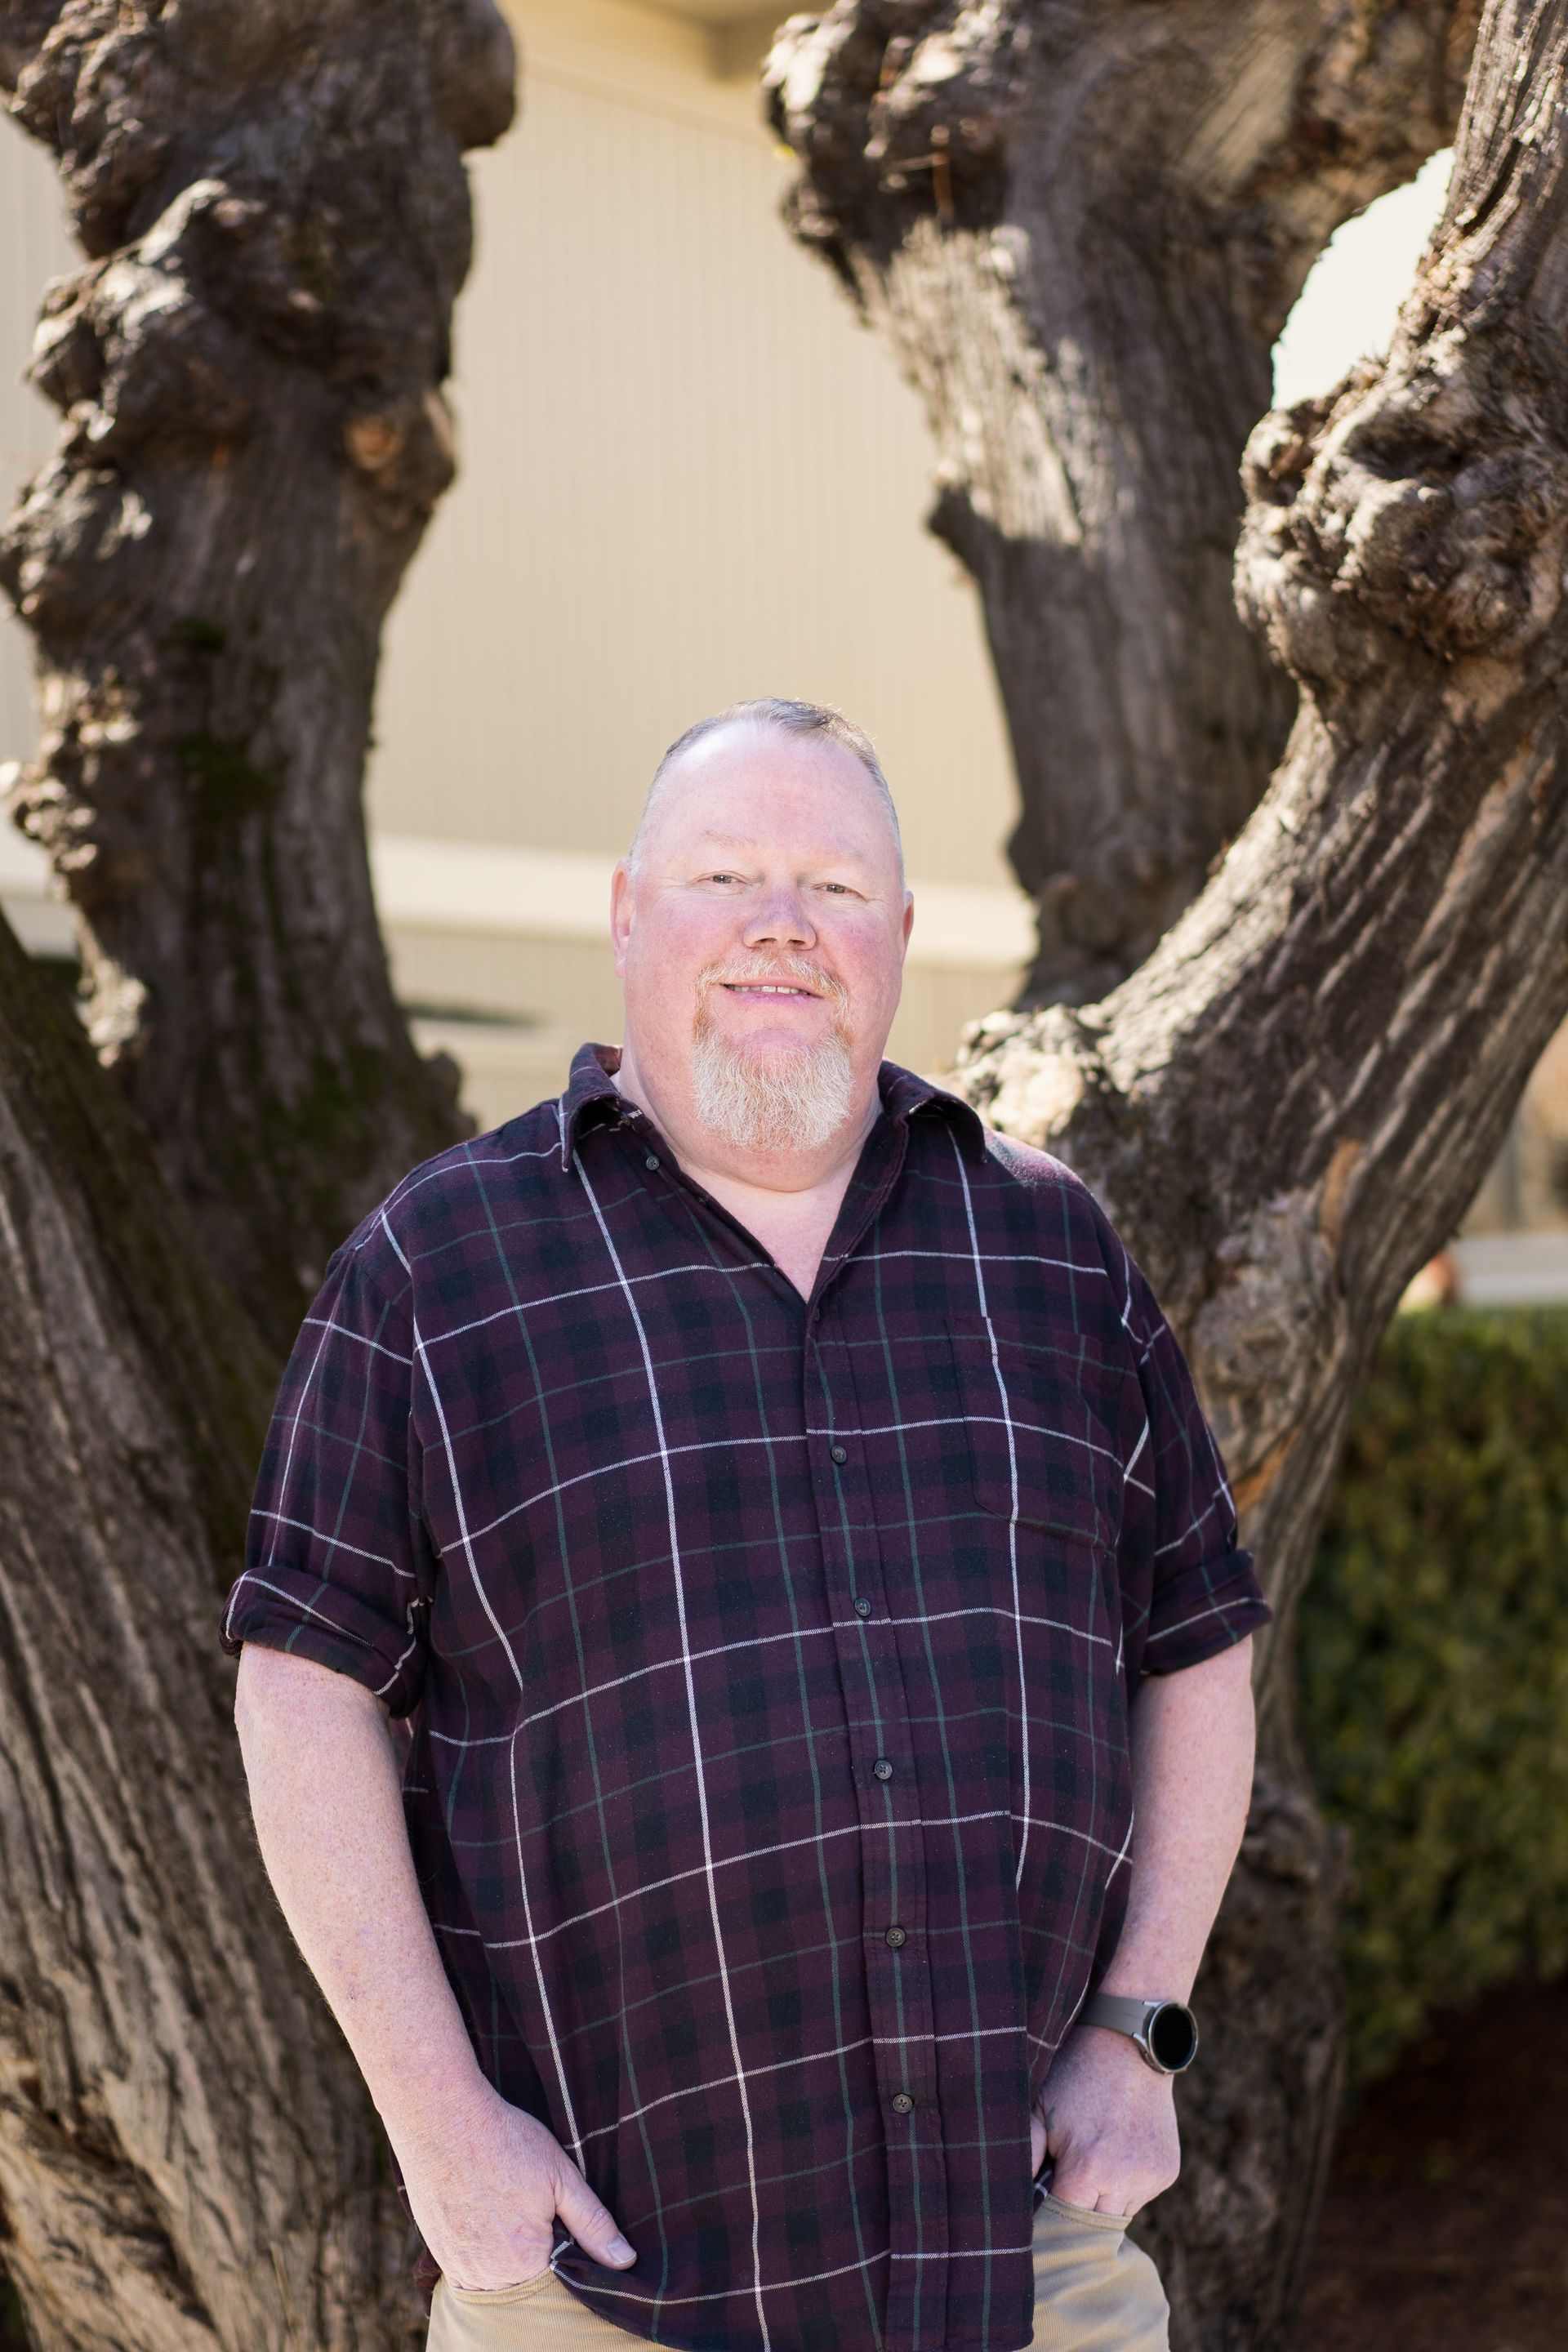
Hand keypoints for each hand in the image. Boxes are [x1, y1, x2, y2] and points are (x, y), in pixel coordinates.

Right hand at [394, 2082, 635, 2290]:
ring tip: (508, 2207)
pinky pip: (469, 2270)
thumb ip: (593, 2224)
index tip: (559, 2218)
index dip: (566, 2252)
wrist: (442, 2118)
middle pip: (526, 2283)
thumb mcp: (561, 2176)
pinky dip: (481, 2251)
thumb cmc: (506, 2141)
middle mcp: (489, 2276)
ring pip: (497, 2280)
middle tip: (529, 2205)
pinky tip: (486, 2215)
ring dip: (507, 2257)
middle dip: (536, 2254)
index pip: (559, 2283)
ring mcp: (459, 2267)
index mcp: (525, 2262)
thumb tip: (625, 2260)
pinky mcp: (439, 2253)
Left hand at [1030, 2025, 1180, 2217]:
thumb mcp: (1040, 2109)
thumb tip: (1011, 2199)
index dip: (1051, 2215)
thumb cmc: (1075, 2077)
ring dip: (1105, 2200)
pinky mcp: (1168, 2171)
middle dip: (1079, 2213)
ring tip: (1094, 2160)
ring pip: (1121, 2213)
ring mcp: (1151, 2178)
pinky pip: (1141, 2194)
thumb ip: (1024, 2157)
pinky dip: (1128, 2183)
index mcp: (1087, 2170)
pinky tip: (1118, 2150)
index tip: (1044, 2202)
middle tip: (1066, 2185)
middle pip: (1095, 2226)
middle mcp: (1124, 2181)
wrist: (1128, 2045)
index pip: (1064, 2222)